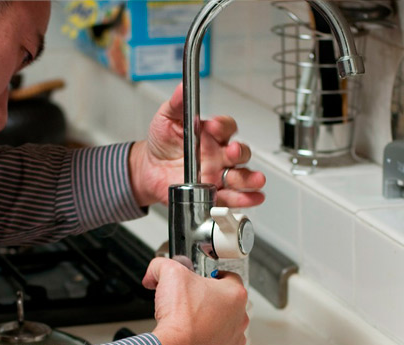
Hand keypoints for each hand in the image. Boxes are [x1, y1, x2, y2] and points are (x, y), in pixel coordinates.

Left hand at [129, 82, 265, 206]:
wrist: (149, 169)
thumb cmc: (162, 142)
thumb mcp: (166, 118)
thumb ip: (177, 104)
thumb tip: (182, 87)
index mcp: (211, 135)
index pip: (226, 127)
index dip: (222, 126)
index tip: (211, 127)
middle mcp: (219, 154)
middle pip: (240, 153)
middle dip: (239, 152)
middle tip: (231, 152)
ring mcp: (218, 174)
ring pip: (241, 176)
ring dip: (250, 178)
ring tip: (254, 180)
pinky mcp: (214, 193)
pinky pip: (232, 197)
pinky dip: (245, 199)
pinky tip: (252, 198)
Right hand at [143, 258, 248, 344]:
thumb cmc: (181, 319)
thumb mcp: (169, 274)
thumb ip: (162, 265)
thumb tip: (156, 270)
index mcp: (234, 295)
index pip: (229, 277)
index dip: (211, 276)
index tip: (201, 279)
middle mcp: (239, 318)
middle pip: (227, 303)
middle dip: (209, 301)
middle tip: (190, 301)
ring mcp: (235, 341)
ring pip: (225, 327)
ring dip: (210, 324)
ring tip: (190, 323)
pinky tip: (192, 341)